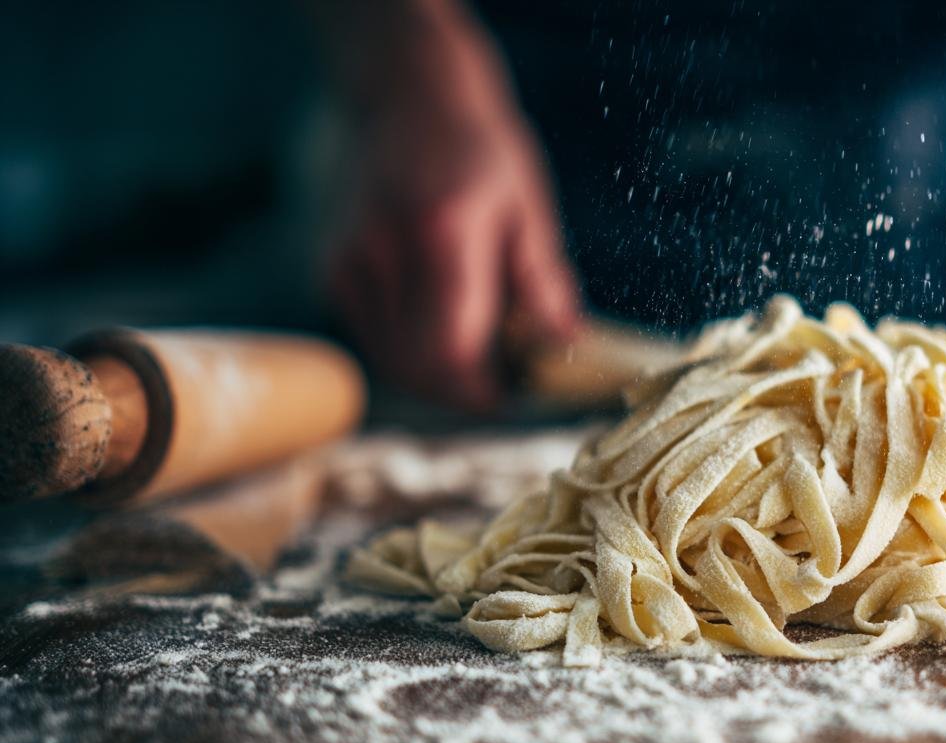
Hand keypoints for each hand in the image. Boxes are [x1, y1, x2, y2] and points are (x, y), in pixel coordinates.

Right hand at [324, 29, 579, 410]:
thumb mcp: (525, 206)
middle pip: (417, 366)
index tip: (512, 395)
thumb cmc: (475, 145)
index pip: (452, 349)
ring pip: (391, 360)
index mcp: (440, 234)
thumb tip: (566, 343)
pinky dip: (409, 350)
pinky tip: (442, 328)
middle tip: (502, 385)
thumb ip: (541, 281)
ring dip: (435, 376)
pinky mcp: (330, 271)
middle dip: (462, 391)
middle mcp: (382, 253)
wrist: (405, 93)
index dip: (481, 389)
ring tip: (479, 359)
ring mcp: (347, 263)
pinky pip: (374, 336)